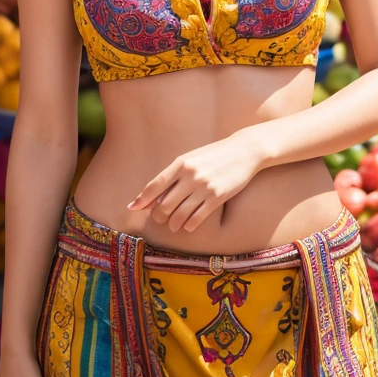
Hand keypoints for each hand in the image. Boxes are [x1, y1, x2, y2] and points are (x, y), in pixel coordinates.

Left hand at [128, 132, 265, 231]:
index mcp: (181, 163)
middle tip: (159, 219)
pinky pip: (197, 218)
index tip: (133, 208)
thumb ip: (172, 175)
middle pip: (164, 204)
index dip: (142, 199)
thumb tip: (152, 195)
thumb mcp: (191, 159)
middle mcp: (190, 175)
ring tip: (173, 225)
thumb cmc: (213, 155)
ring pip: (179, 214)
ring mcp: (204, 187)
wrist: (244, 151)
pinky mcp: (217, 197)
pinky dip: (189, 225)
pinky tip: (188, 226)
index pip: (155, 185)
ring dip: (173, 224)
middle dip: (158, 216)